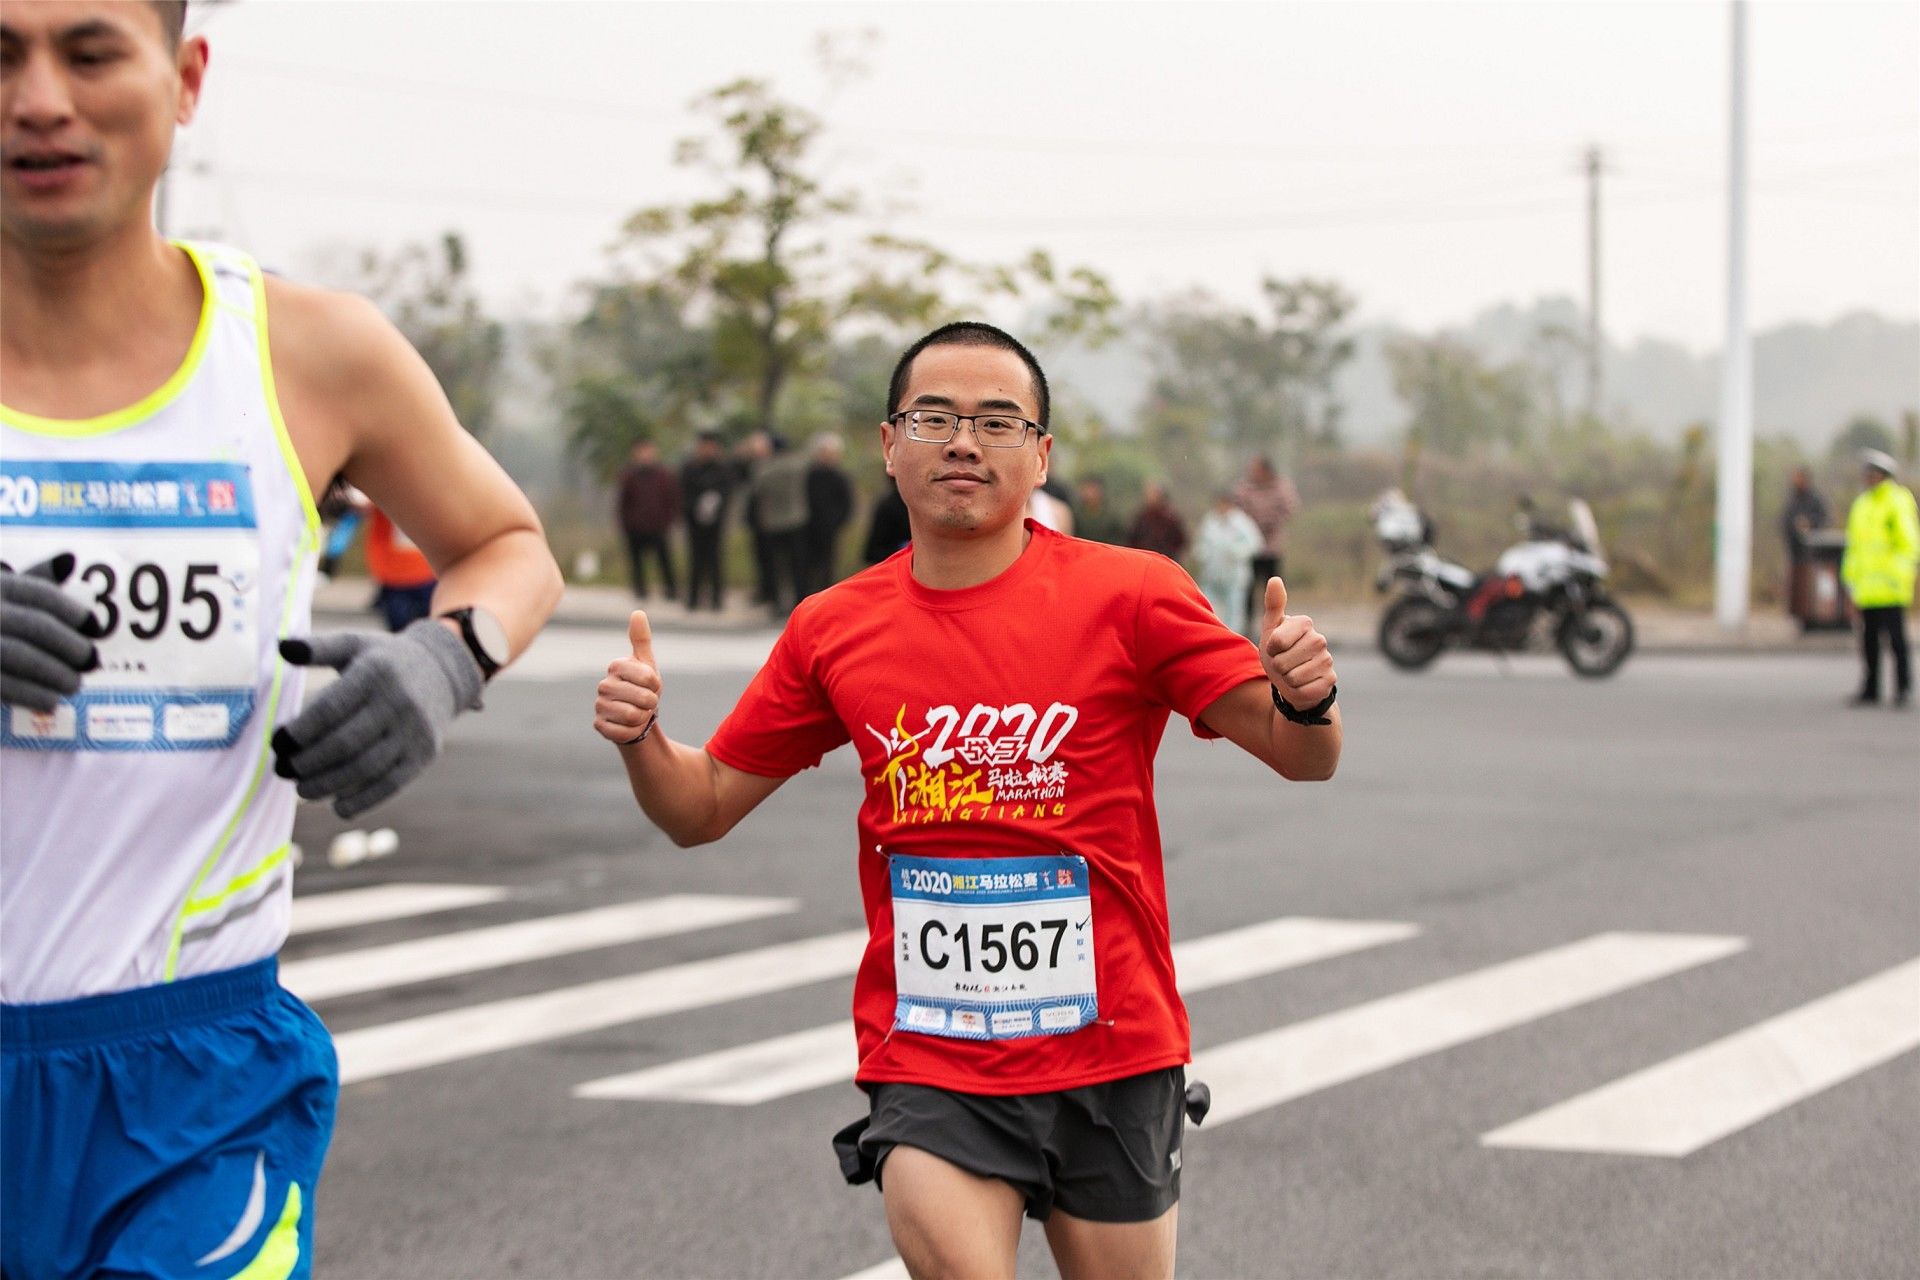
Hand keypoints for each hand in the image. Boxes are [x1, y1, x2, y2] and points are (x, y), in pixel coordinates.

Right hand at [1, 554, 98, 711]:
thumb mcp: (2, 590)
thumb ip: (35, 577)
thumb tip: (69, 560)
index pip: (41, 594)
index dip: (74, 612)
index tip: (95, 628)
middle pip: (36, 626)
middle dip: (71, 646)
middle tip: (91, 662)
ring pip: (20, 655)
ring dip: (56, 674)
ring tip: (73, 685)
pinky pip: (4, 684)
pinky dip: (32, 695)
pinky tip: (51, 701)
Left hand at [271, 619, 484, 818]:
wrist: (443, 672)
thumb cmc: (385, 660)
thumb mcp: (355, 644)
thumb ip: (318, 647)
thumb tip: (281, 646)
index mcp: (376, 672)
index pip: (330, 709)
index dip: (300, 731)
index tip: (277, 743)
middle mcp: (399, 702)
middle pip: (344, 743)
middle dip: (307, 763)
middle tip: (282, 771)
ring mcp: (415, 730)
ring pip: (365, 768)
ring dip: (328, 785)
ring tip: (302, 789)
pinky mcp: (425, 754)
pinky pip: (391, 784)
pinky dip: (362, 801)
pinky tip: (337, 806)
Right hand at [594, 611, 659, 745]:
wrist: (635, 715)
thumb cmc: (642, 687)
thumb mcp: (646, 663)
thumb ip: (641, 639)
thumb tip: (638, 612)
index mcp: (616, 666)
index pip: (649, 677)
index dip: (656, 685)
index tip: (651, 685)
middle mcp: (604, 685)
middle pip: (644, 698)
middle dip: (651, 703)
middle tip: (646, 701)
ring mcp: (599, 706)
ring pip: (634, 716)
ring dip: (643, 718)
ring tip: (638, 712)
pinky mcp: (599, 726)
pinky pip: (623, 732)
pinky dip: (632, 731)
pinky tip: (629, 726)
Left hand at [1260, 577, 1335, 711]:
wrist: (1292, 679)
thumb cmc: (1279, 651)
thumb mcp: (1270, 629)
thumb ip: (1273, 605)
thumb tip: (1275, 579)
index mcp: (1304, 623)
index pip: (1276, 642)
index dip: (1270, 649)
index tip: (1275, 648)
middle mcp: (1319, 639)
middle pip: (1282, 662)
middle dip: (1277, 666)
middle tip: (1284, 663)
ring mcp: (1327, 660)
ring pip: (1292, 678)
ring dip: (1287, 680)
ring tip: (1293, 672)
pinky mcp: (1330, 681)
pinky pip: (1303, 691)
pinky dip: (1297, 691)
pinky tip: (1303, 683)